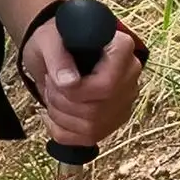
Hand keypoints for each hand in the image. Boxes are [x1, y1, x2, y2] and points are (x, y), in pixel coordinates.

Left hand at [20, 5, 144, 151]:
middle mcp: (130, 77)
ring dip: (59, 114)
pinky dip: (60, 130)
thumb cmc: (56, 40)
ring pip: (91, 127)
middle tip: (49, 82)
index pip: (107, 85)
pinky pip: (86, 139)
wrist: (57, 51)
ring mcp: (124, 103)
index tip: (56, 78)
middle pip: (97, 109)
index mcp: (122, 49)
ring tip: (52, 93)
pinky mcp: (112, 122)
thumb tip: (67, 83)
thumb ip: (57, 57)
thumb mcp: (49, 40)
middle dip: (62, 101)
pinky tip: (53, 113)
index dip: (77, 90)